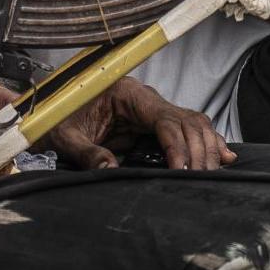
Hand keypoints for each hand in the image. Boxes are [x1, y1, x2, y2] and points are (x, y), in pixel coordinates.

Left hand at [44, 77, 235, 170]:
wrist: (48, 113)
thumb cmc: (55, 117)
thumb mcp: (65, 137)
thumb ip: (86, 153)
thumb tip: (109, 169)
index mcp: (125, 93)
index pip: (163, 117)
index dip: (177, 144)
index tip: (182, 169)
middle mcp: (143, 98)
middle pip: (185, 120)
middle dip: (198, 148)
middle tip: (202, 177)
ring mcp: (149, 109)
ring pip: (191, 123)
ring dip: (206, 146)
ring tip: (216, 170)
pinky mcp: (150, 123)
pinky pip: (184, 129)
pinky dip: (204, 142)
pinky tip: (222, 156)